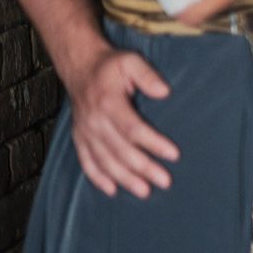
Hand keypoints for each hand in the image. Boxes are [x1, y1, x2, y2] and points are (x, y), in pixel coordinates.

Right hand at [68, 45, 177, 198]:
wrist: (80, 68)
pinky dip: (98, 178)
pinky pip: (86, 162)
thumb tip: (164, 92)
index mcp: (109, 104)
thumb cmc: (110, 66)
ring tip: (144, 191)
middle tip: (165, 181)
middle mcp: (95, 122)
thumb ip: (147, 76)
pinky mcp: (80, 138)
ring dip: (124, 178)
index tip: (173, 154)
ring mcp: (85, 132)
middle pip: (121, 150)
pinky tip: (112, 190)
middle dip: (144, 168)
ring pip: (105, 161)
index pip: (133, 129)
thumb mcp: (130, 61)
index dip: (153, 143)